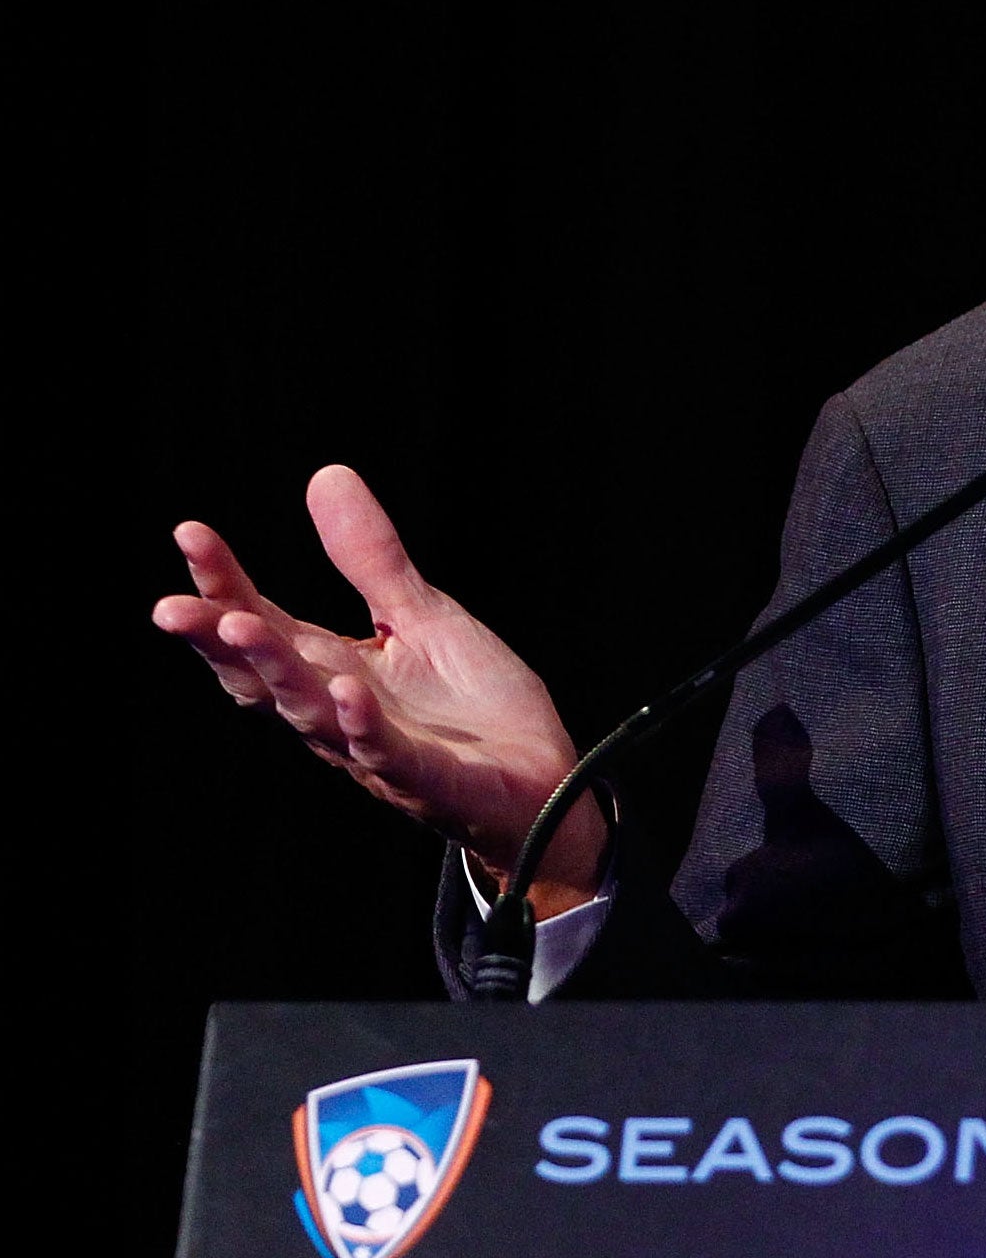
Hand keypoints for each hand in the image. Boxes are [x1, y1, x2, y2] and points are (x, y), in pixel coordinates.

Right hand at [151, 465, 603, 910]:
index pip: (264, 624)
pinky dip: (363, 727)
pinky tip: (345, 692)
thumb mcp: (421, 617)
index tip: (189, 534)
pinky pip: (388, 754)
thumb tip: (326, 474)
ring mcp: (379, 751)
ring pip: (312, 714)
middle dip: (218, 640)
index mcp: (332, 670)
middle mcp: (339, 713)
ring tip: (242, 627)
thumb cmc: (474, 709)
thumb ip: (371, 559)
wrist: (542, 783)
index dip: (223, 584)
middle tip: (171, 607)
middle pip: (264, 676)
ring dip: (276, 672)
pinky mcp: (429, 779)